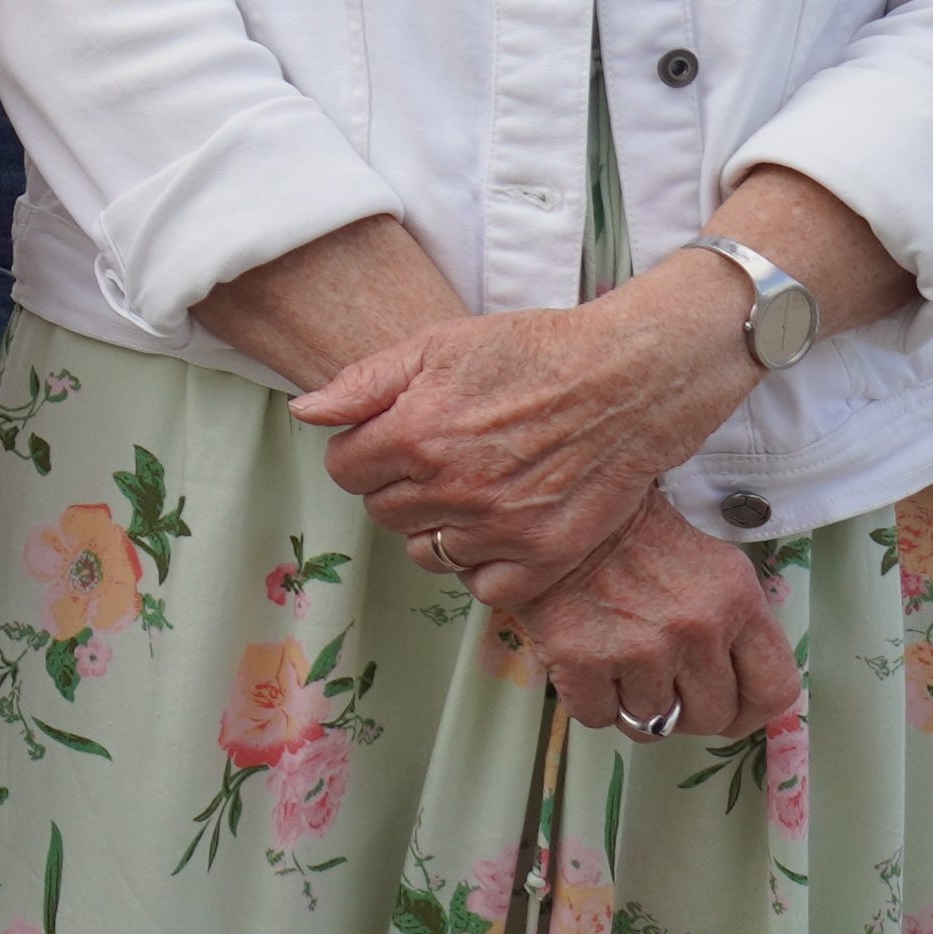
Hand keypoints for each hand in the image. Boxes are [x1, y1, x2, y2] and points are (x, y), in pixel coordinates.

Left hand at [294, 284, 745, 606]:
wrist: (626, 380)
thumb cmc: (531, 352)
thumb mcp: (436, 345)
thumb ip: (363, 383)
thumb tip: (306, 411)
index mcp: (415, 434)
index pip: (345, 470)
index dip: (362, 453)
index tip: (389, 441)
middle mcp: (452, 488)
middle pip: (384, 512)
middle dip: (398, 487)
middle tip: (438, 461)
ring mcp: (499, 528)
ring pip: (428, 553)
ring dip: (437, 527)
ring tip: (471, 492)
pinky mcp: (546, 556)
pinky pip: (484, 588)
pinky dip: (484, 566)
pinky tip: (498, 529)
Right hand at [496, 501, 799, 740]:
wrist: (551, 505)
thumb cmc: (629, 533)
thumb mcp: (707, 563)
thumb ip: (733, 622)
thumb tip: (739, 683)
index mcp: (736, 600)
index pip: (773, 690)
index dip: (750, 711)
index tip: (731, 711)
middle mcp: (696, 628)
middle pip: (711, 717)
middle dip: (686, 710)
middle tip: (663, 686)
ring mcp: (640, 648)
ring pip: (652, 723)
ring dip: (634, 704)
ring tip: (618, 665)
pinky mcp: (581, 659)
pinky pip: (598, 716)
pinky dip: (591, 701)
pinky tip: (586, 666)